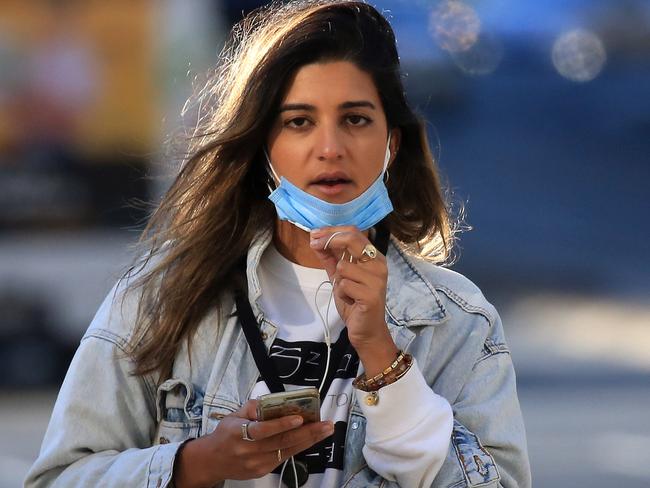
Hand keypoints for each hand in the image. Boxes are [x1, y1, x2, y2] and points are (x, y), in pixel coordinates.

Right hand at [173, 399, 333, 487]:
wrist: (213, 460)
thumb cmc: (226, 434)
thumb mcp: (234, 415)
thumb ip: (253, 407)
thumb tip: (273, 402)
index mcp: (239, 433)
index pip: (263, 430)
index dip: (282, 424)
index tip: (299, 418)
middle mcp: (249, 450)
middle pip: (282, 442)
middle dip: (307, 432)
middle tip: (325, 424)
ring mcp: (257, 463)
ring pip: (288, 450)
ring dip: (309, 440)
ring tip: (325, 430)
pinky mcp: (262, 471)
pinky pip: (284, 457)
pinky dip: (299, 447)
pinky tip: (311, 438)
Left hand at [309, 225, 394, 354]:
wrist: (367, 331)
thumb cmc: (355, 302)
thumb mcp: (339, 277)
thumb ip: (330, 258)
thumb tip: (316, 240)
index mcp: (373, 257)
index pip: (354, 232)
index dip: (332, 230)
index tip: (315, 233)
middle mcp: (378, 264)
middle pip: (352, 239)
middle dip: (329, 239)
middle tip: (313, 243)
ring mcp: (377, 279)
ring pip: (343, 266)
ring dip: (337, 280)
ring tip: (346, 291)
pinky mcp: (371, 295)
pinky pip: (344, 284)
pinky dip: (341, 293)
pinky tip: (350, 301)